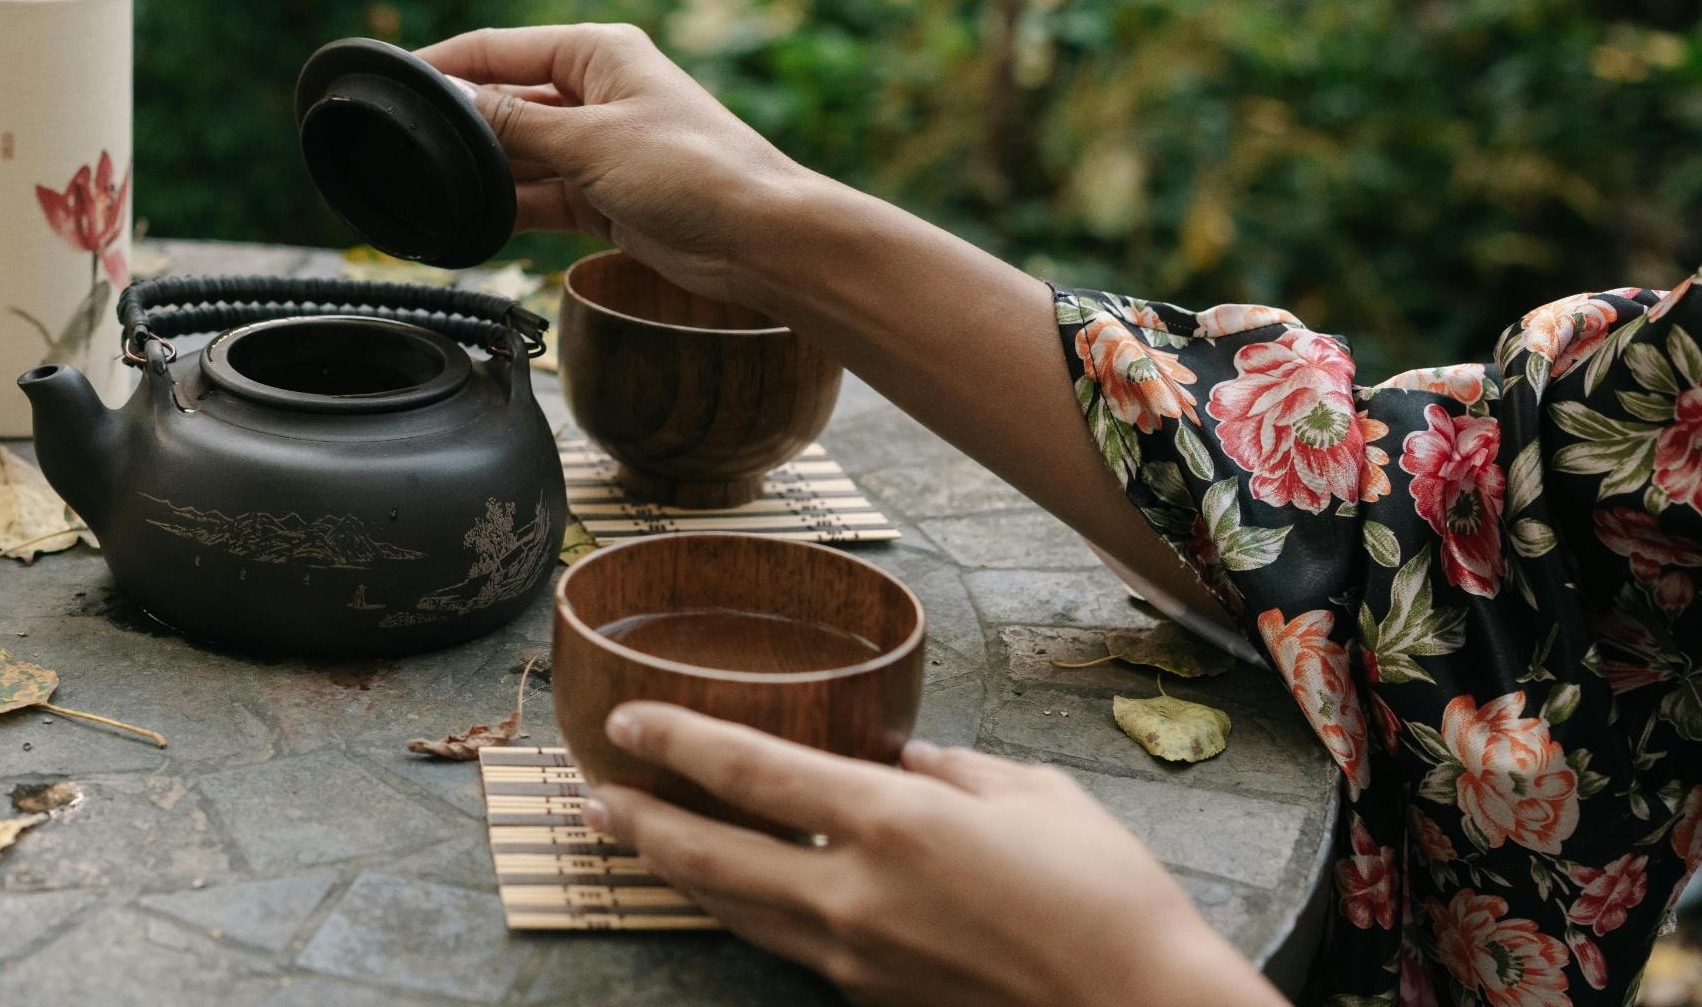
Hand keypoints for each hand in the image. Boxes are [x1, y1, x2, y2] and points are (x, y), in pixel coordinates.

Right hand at [416, 23, 814, 304]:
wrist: (760, 239)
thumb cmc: (696, 171)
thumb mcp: (592, 141)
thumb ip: (517, 124)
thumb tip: (454, 100)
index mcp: (598, 52)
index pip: (500, 47)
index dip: (445, 64)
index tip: (394, 80)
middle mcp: (596, 92)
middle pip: (507, 101)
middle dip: (464, 126)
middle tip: (404, 148)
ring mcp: (600, 145)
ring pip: (521, 153)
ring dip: (486, 171)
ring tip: (432, 187)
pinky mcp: (604, 195)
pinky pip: (540, 194)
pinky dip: (510, 206)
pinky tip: (471, 217)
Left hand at [584, 703, 1282, 1006]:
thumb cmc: (1108, 895)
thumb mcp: (1034, 793)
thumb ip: (955, 770)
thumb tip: (905, 760)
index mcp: (892, 823)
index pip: (751, 774)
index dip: (678, 742)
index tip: (627, 721)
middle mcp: (855, 894)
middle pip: (715, 856)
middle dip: (643, 824)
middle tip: (593, 798)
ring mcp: (858, 960)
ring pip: (739, 911)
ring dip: (679, 874)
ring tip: (634, 843)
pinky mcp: (874, 1000)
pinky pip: (790, 947)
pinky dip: (748, 913)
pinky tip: (738, 894)